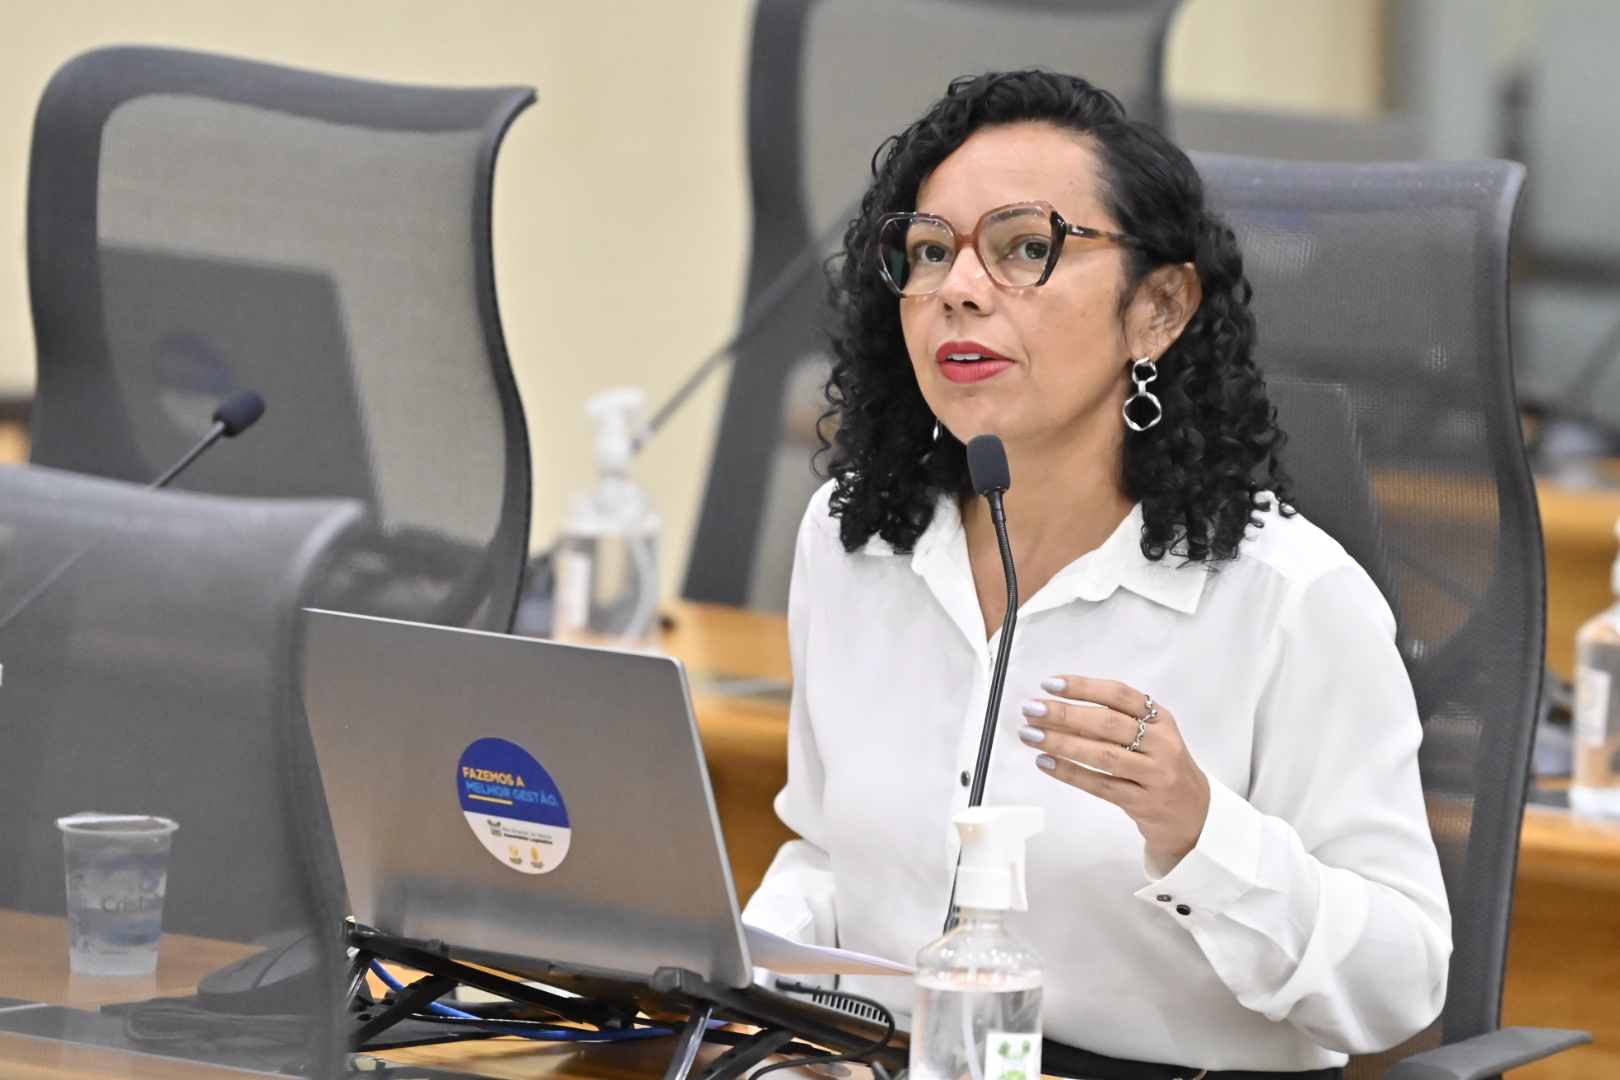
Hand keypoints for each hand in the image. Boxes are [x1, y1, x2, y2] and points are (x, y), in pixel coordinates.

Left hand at [1018, 675, 1209, 867]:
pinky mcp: (1142, 802)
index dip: (1083, 687)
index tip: (1051, 683)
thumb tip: (1056, 712)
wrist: (1194, 815)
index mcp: (1161, 720)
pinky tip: (1046, 762)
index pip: (1119, 695)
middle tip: (1032, 709)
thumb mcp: (1148, 739)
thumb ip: (1110, 725)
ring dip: (1062, 743)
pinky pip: (1100, 785)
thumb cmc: (1162, 768)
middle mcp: (1161, 745)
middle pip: (1108, 724)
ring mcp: (1154, 775)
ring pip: (1103, 755)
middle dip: (1065, 714)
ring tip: (1030, 734)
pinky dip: (1070, 773)